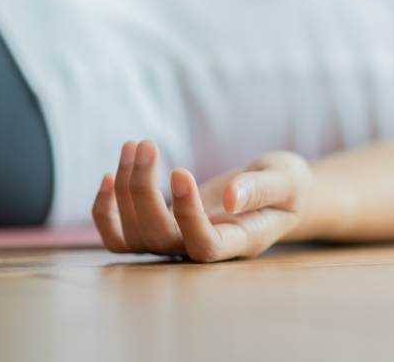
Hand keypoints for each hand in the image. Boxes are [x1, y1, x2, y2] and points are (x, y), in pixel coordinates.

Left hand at [92, 140, 313, 261]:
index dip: (187, 215)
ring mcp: (178, 242)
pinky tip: (109, 175)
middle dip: (143, 190)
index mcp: (239, 242)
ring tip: (134, 146)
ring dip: (124, 191)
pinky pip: (120, 235)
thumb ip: (262, 190)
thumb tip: (231, 199)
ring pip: (133, 236)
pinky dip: (106, 210)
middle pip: (158, 238)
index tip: (181, 171)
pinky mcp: (161, 228)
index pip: (203, 246)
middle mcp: (203, 249)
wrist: (277, 192)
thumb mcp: (287, 181)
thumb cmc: (288, 186)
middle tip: (147, 144)